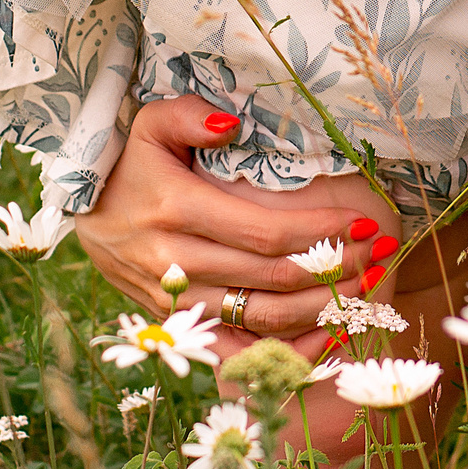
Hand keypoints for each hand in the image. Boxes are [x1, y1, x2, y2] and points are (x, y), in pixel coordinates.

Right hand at [71, 97, 386, 351]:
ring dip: (321, 309)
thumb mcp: (151, 123)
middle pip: (272, 279)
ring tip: (366, 288)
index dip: (320, 233)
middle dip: (336, 268)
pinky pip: (237, 352)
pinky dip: (284, 353)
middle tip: (381, 254)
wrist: (85, 211)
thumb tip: (232, 122)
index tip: (366, 223)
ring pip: (261, 319)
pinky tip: (327, 339)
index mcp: (176, 210)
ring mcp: (176, 300)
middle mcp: (175, 262)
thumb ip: (188, 115)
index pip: (264, 233)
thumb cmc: (132, 161)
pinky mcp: (178, 324)